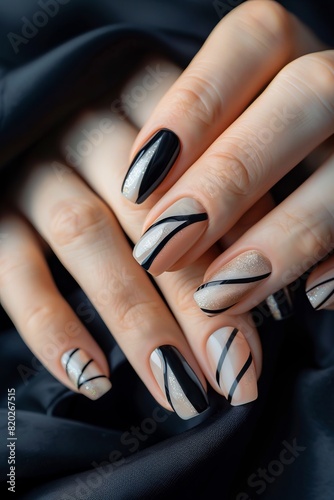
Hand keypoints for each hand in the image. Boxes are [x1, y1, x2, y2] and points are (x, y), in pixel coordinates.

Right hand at [0, 57, 261, 417]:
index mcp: (143, 99)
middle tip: (235, 371)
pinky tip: (92, 380)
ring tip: (179, 389)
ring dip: (136, 322)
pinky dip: (51, 328)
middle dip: (196, 300)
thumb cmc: (131, 167)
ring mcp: (34, 169)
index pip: (201, 166)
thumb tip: (265, 283)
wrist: (36, 137)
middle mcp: (86, 126)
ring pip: (86, 238)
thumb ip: (217, 202)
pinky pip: (13, 269)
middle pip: (150, 213)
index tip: (272, 315)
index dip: (237, 239)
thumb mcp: (175, 163)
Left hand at [126, 0, 333, 314]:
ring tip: (219, 294)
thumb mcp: (220, 131)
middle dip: (228, 180)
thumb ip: (194, 150)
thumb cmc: (245, 148)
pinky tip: (311, 295)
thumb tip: (141, 207)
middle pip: (305, 96)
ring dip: (282, 237)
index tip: (137, 187)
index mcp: (291, 50)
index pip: (251, 42)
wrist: (310, 155)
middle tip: (162, 250)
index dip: (191, 109)